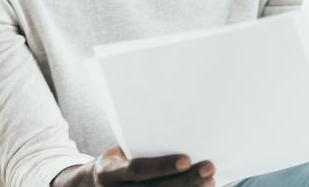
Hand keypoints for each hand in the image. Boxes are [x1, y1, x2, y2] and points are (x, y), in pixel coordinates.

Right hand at [52, 145, 214, 186]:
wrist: (98, 183)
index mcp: (109, 172)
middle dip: (186, 180)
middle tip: (208, 167)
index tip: (186, 158)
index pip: (137, 169)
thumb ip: (143, 144)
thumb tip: (177, 126)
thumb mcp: (121, 148)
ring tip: (210, 179)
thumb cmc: (118, 158)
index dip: (162, 166)